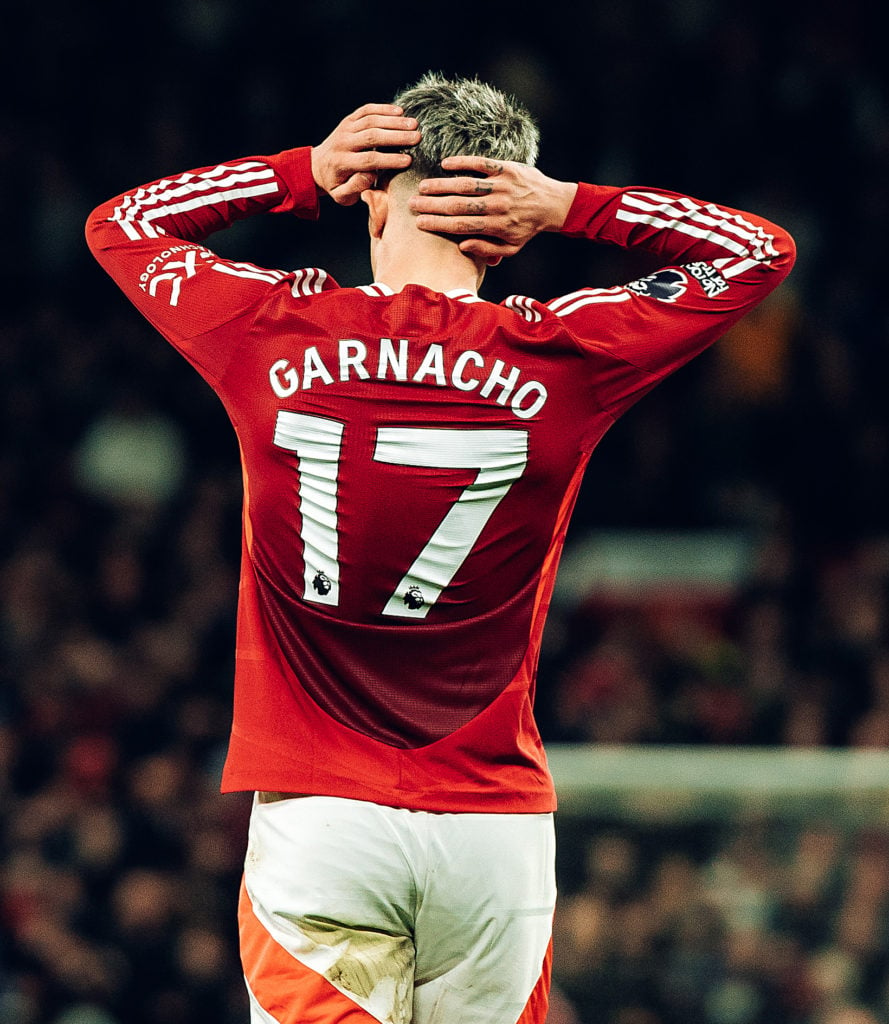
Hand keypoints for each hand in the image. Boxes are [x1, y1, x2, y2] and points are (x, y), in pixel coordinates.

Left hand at [311, 104, 420, 205]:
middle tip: (417, 138)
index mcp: (342, 163)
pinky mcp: (349, 119)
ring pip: (371, 120)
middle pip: (372, 136)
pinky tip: (400, 111)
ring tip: (414, 124)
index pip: (368, 160)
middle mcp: (343, 143)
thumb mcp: (341, 196)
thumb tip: (371, 175)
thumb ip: (355, 188)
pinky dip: (383, 108)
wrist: (317, 165)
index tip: (408, 161)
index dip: (389, 160)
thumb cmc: (335, 184)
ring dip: (394, 121)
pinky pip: (366, 110)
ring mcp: (345, 128)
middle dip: (396, 136)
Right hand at [408, 156, 577, 261]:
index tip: (420, 223)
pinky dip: (462, 163)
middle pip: (459, 206)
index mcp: (496, 226)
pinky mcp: (506, 168)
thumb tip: (461, 246)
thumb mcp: (511, 247)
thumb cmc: (528, 228)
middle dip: (433, 205)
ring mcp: (501, 186)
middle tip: (413, 204)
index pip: (461, 226)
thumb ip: (486, 249)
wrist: (553, 204)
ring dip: (442, 185)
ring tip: (423, 187)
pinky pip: (481, 163)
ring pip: (466, 185)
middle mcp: (497, 206)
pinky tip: (445, 165)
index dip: (438, 224)